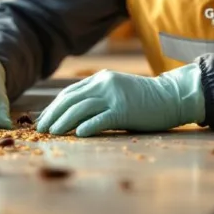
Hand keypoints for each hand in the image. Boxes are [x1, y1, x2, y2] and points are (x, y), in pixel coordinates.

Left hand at [35, 65, 204, 136]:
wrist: (171, 97)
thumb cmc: (143, 100)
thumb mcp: (116, 91)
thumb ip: (97, 97)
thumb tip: (73, 114)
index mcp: (100, 78)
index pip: (70, 92)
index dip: (54, 106)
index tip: (44, 118)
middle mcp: (104, 84)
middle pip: (71, 100)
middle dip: (53, 114)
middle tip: (41, 128)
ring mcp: (114, 96)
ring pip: (81, 109)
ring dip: (64, 122)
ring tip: (53, 133)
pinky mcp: (125, 110)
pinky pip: (101, 119)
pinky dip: (87, 127)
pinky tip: (78, 134)